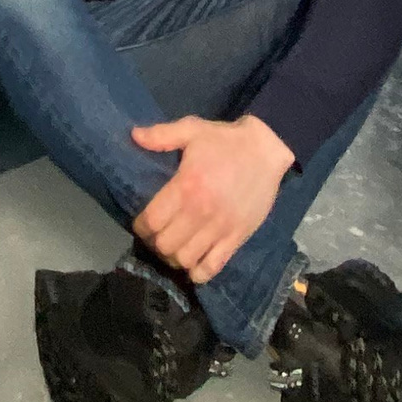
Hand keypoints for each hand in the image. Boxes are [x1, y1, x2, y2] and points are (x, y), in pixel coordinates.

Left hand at [130, 112, 294, 288]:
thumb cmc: (225, 140)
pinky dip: (199, 272)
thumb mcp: (192, 129)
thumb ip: (161, 135)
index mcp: (186, 187)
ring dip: (174, 257)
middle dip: (155, 243)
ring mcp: (220, 228)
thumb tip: (134, 136)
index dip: (140, 226)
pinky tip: (194, 262)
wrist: (267, 150)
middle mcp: (200, 212)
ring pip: (185, 260)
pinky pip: (213, 267)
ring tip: (174, 247)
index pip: (152, 222)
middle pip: (165, 245)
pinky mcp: (237, 238)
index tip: (142, 223)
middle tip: (157, 235)